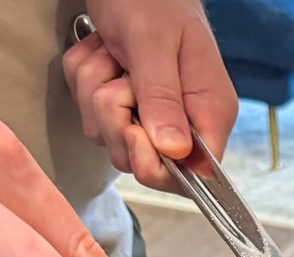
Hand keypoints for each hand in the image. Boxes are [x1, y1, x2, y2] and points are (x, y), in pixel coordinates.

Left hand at [63, 0, 237, 190]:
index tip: (134, 130)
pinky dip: (85, 81)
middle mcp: (185, 120)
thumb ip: (162, 98)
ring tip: (112, 55)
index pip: (194, 175)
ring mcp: (153, 114)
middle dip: (115, 118)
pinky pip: (91, 114)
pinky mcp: (125, 103)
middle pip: (141, 160)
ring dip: (95, 92)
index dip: (157, 164)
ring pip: (109, 136)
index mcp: (209, 111)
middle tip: (121, 77)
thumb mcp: (153, 45)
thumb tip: (174, 152)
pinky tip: (103, 53)